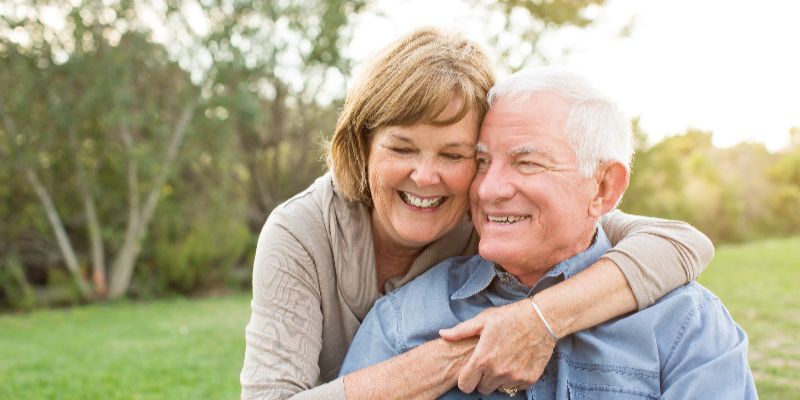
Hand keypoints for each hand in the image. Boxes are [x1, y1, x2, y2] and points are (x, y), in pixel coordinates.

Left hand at [438, 299, 556, 394]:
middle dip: (483, 379)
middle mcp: (497, 371)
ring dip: (499, 379)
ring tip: (503, 361)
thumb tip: (442, 334)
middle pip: (482, 389)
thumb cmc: (510, 317)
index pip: (465, 385)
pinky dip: (514, 378)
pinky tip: (516, 362)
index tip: (471, 371)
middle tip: (489, 363)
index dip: (466, 379)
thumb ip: (461, 331)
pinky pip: (515, 387)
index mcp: (482, 358)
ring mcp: (514, 377)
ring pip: (499, 389)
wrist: (542, 319)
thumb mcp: (483, 320)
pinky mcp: (528, 379)